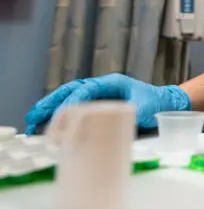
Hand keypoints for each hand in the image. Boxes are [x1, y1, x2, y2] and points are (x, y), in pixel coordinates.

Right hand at [25, 74, 190, 133]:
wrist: (165, 103)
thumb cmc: (156, 103)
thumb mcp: (148, 107)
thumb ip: (137, 112)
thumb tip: (125, 121)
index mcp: (113, 83)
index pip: (88, 88)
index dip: (74, 100)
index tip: (63, 113)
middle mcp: (102, 87)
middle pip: (71, 90)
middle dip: (52, 102)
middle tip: (34, 116)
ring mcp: (98, 96)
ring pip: (69, 98)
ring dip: (51, 108)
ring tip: (34, 122)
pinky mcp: (96, 106)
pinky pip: (74, 108)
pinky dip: (59, 115)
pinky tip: (48, 126)